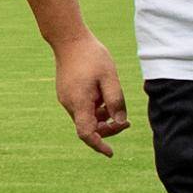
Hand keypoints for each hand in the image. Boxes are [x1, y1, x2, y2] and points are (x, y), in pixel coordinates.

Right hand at [52, 35, 129, 156]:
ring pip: (86, 118)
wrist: (69, 39)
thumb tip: (121, 121)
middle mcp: (69, 103)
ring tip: (115, 103)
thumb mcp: (110, 77)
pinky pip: (82, 108)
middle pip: (88, 127)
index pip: (86, 133)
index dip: (99, 145)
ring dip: (102, 117)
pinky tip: (103, 95)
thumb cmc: (91, 56)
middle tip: (126, 122)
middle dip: (108, 129)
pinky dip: (95, 109)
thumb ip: (116, 101)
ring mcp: (66, 98)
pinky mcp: (67, 93)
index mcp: (79, 102)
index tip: (111, 153)